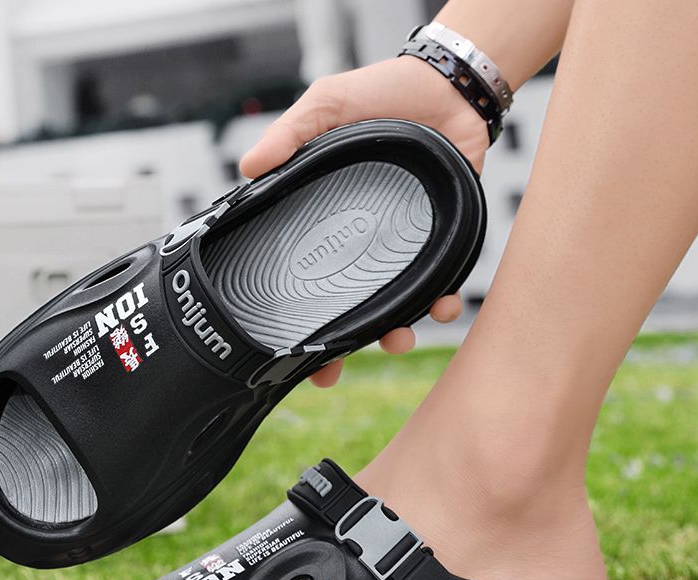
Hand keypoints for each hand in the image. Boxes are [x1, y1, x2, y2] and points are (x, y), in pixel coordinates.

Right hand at [240, 56, 488, 386]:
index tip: (283, 352)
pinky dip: (443, 304)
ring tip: (396, 340)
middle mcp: (358, 243)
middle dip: (336, 348)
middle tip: (327, 373)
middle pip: (342, 308)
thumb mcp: (329, 106)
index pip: (300, 275)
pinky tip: (444, 307)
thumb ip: (292, 133)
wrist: (448, 88)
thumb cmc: (383, 93)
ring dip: (393, 334)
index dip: (291, 316)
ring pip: (391, 308)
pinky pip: (441, 285)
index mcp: (324, 220)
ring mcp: (398, 249)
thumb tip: (248, 168)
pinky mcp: (440, 243)